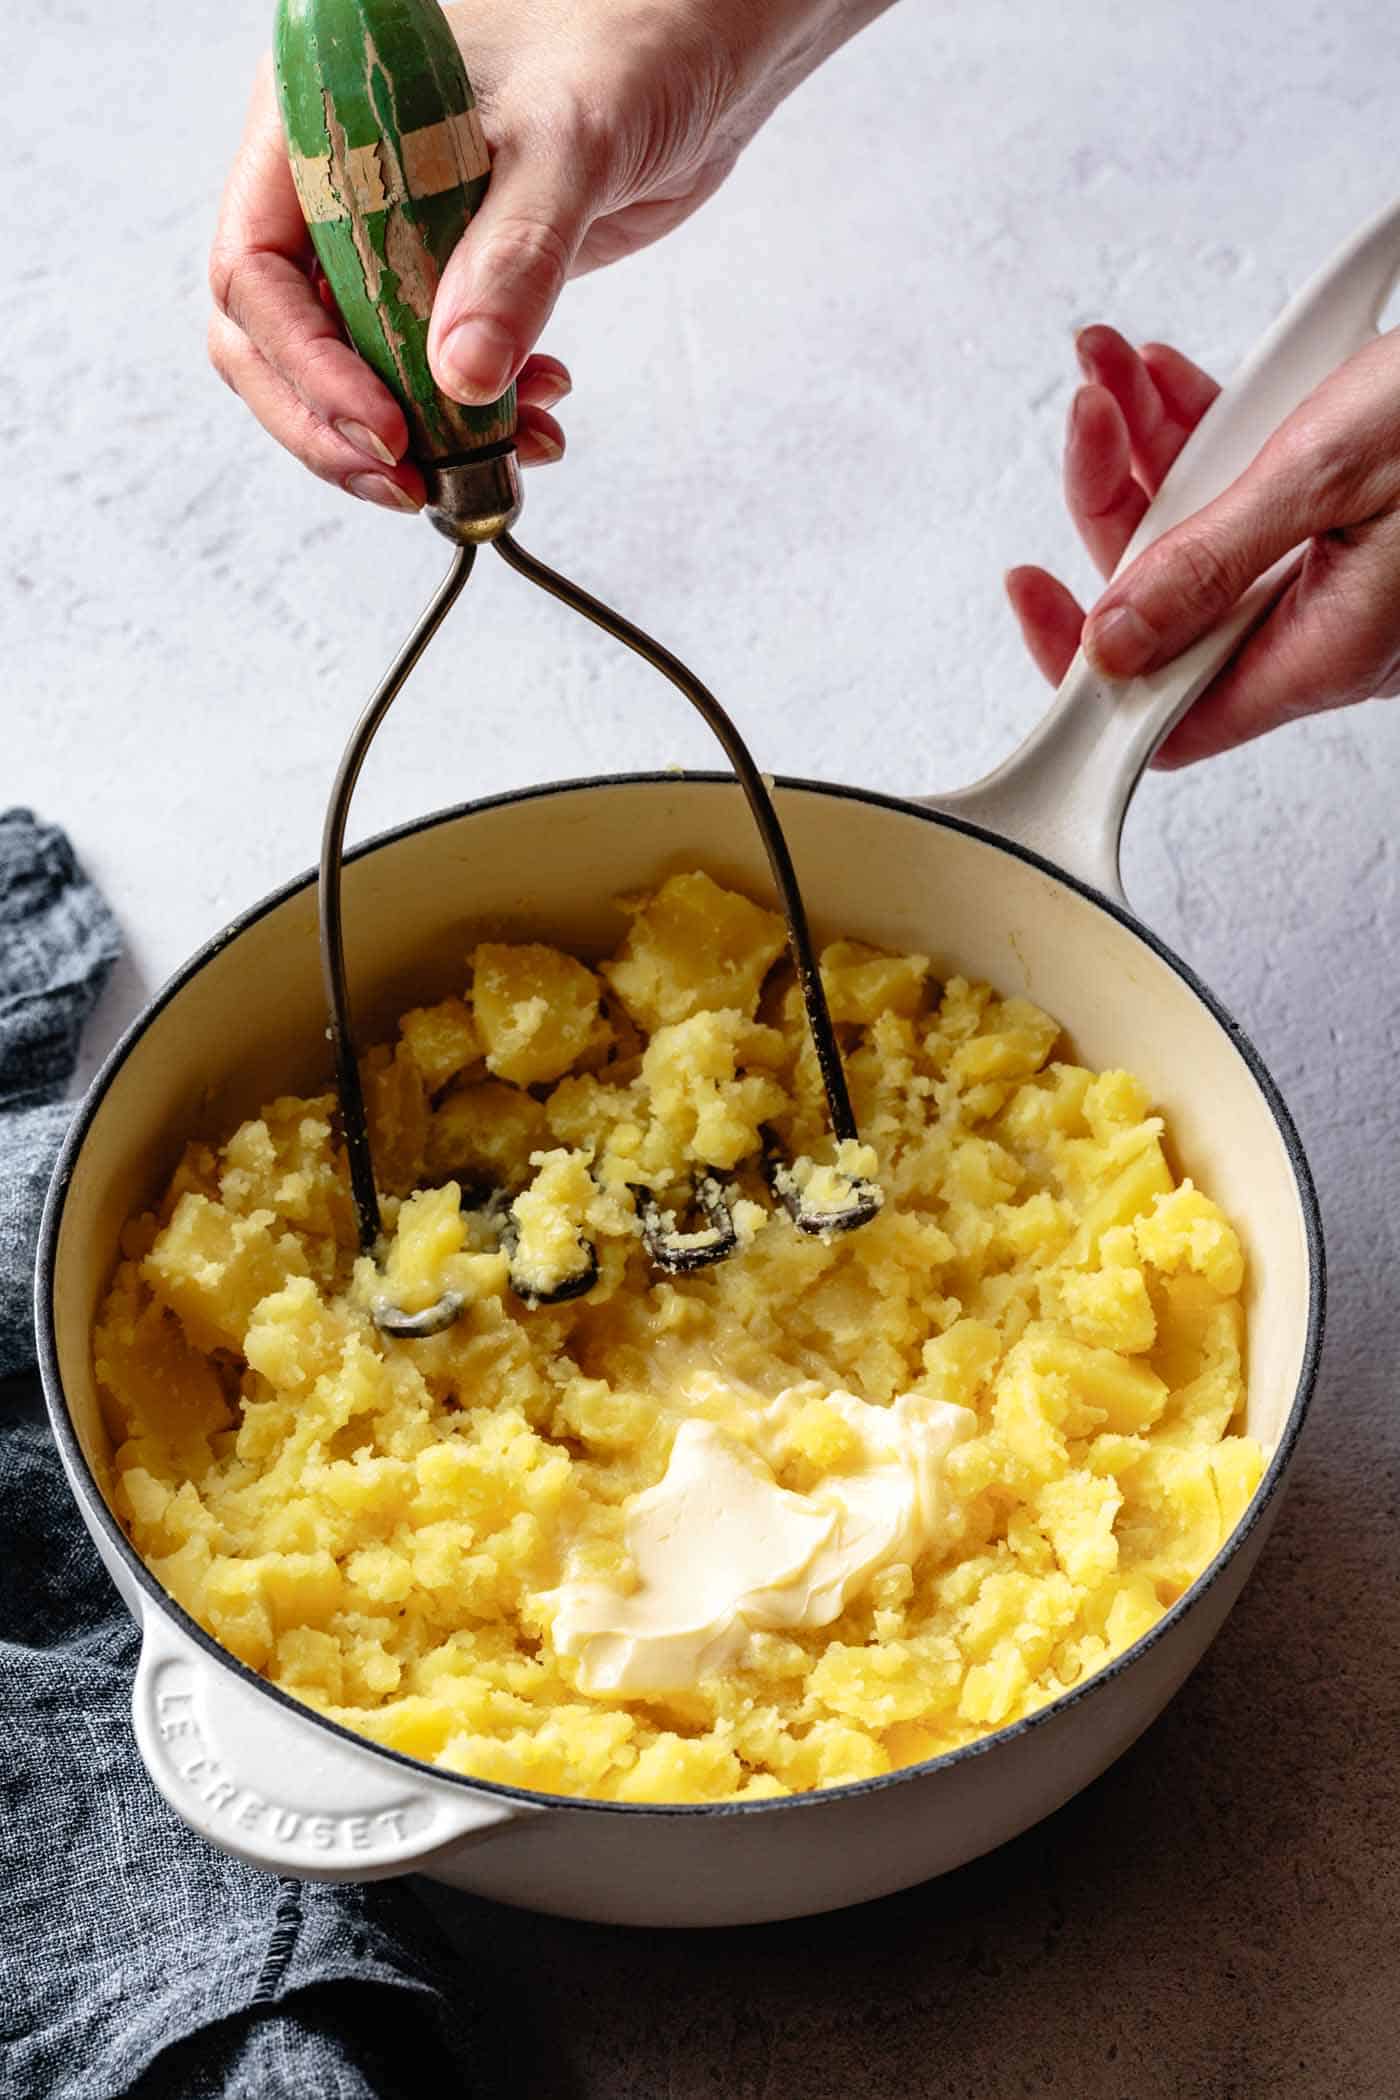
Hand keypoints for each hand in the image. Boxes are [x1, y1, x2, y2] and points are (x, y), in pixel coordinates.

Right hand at [209, 0, 886, 511]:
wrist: (702, 38)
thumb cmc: (629, 38)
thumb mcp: (569, 141)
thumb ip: (514, 256)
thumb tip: (458, 377)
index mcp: (320, 121)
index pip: (258, 268)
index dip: (309, 366)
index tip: (386, 430)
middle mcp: (338, 181)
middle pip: (280, 336)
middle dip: (340, 423)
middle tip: (414, 482)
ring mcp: (392, 233)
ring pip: (354, 366)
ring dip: (417, 432)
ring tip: (503, 453)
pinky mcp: (454, 274)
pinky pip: (428, 367)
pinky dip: (472, 414)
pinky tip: (533, 418)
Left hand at [1006, 324, 1399, 764]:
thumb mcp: (1334, 471)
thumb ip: (1214, 561)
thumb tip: (1111, 641)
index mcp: (1320, 652)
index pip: (1161, 711)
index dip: (1080, 664)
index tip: (1030, 592)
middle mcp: (1319, 632)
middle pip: (1165, 603)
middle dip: (1113, 496)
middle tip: (1093, 407)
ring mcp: (1331, 580)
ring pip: (1199, 538)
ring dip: (1149, 447)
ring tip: (1121, 366)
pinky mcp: (1343, 527)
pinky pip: (1246, 501)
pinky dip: (1204, 438)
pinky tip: (1173, 383)